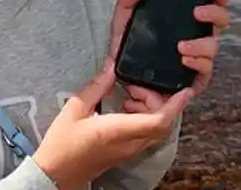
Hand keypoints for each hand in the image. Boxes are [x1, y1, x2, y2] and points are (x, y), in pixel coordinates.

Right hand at [33, 58, 191, 189]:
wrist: (56, 174)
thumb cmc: (62, 142)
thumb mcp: (74, 108)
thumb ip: (96, 87)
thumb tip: (112, 66)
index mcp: (117, 131)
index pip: (158, 121)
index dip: (175, 105)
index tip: (185, 90)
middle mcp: (129, 144)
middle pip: (162, 124)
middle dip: (160, 101)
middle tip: (138, 85)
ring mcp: (129, 151)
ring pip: (156, 130)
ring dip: (152, 109)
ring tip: (131, 93)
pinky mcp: (126, 153)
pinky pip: (146, 134)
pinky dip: (145, 118)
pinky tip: (126, 106)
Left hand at [108, 0, 230, 108]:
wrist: (123, 78)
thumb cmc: (128, 51)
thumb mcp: (123, 21)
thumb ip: (128, 1)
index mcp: (183, 21)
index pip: (208, 5)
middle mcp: (195, 36)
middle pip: (219, 22)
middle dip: (214, 14)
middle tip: (197, 13)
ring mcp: (197, 56)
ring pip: (213, 46)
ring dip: (200, 44)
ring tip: (181, 46)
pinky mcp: (195, 77)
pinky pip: (205, 69)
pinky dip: (197, 63)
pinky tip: (185, 60)